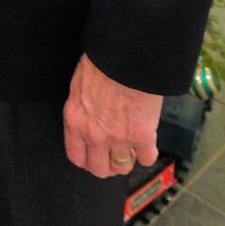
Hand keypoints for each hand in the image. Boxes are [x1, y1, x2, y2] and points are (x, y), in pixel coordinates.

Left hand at [62, 53, 161, 178]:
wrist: (127, 56)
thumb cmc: (103, 62)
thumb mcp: (81, 84)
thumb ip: (84, 107)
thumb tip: (90, 114)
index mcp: (75, 119)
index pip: (76, 156)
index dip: (88, 160)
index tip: (95, 158)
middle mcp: (94, 134)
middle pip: (99, 169)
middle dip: (108, 165)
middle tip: (115, 157)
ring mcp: (118, 138)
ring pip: (123, 167)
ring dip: (128, 159)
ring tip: (132, 149)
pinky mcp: (142, 136)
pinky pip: (146, 158)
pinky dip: (148, 153)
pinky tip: (149, 144)